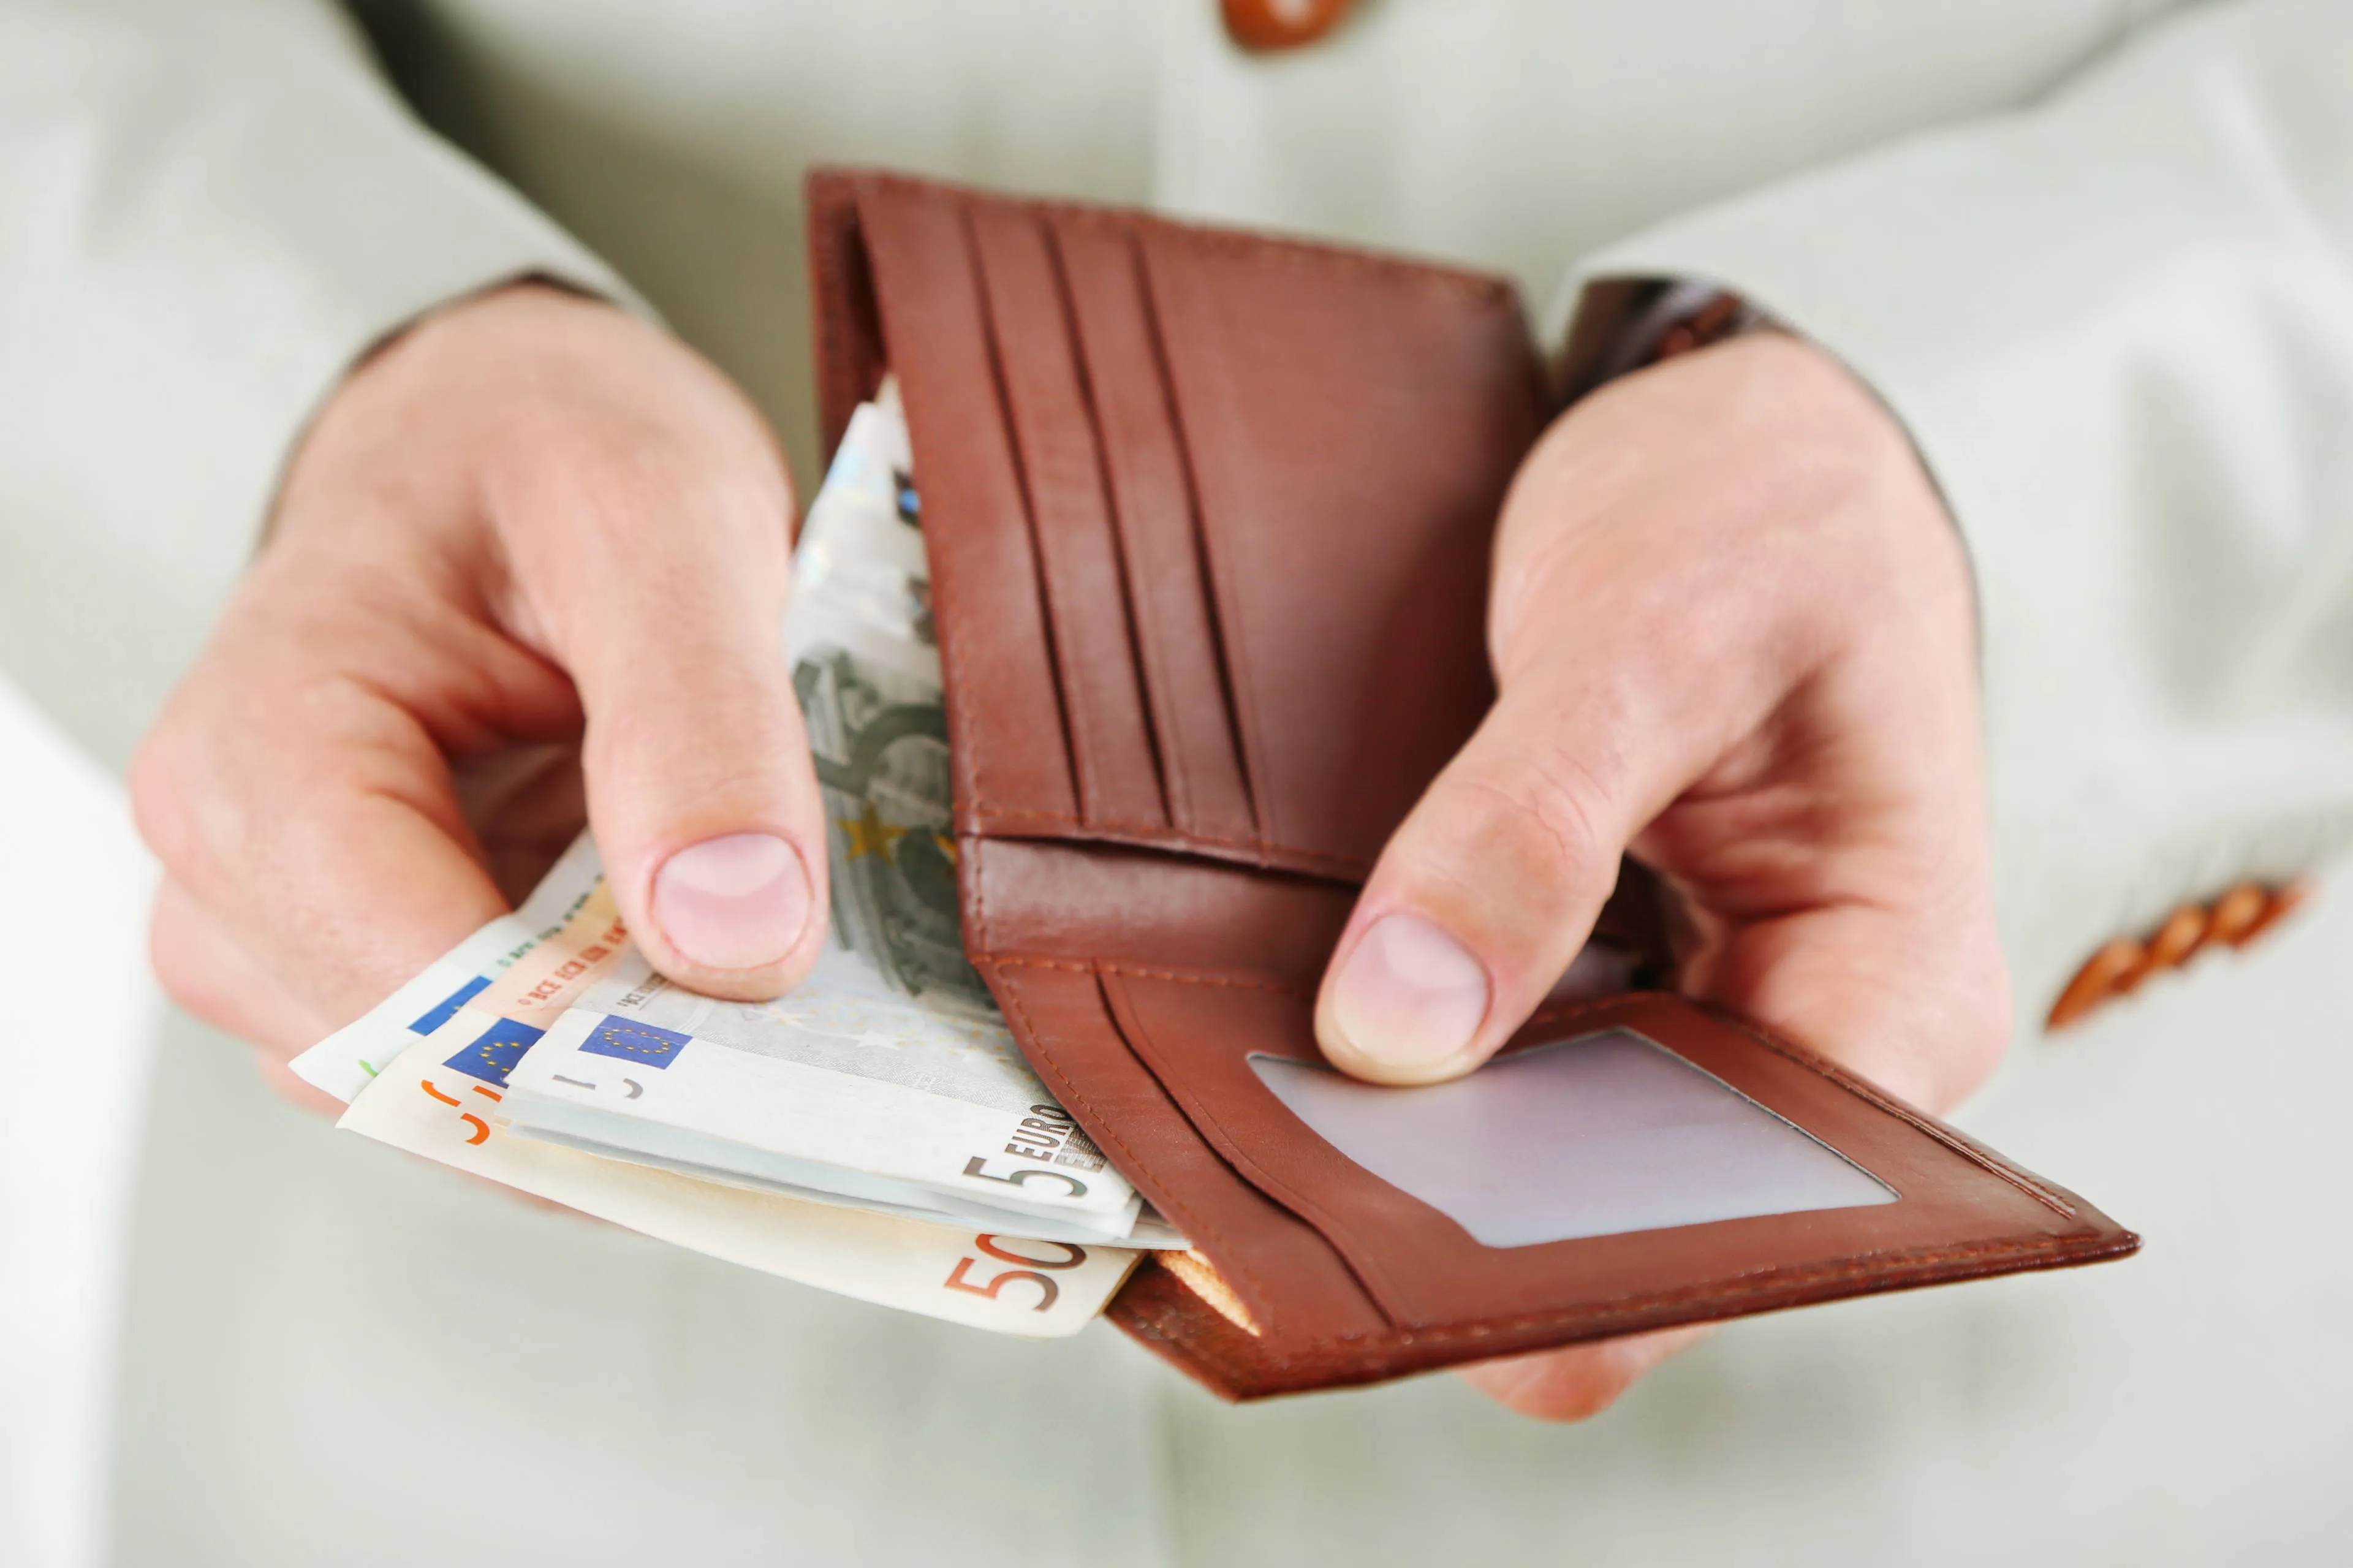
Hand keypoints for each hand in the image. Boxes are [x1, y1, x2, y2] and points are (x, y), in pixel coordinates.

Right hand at [131, 284, 829, 1107]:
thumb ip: (698, 721)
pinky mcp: (381, 964)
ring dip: (632, 1088)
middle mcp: (235, 873)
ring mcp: (297, 937)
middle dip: (631, 1085)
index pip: (407, 983)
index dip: (592, 1048)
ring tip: (784, 1014)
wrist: (504, 427)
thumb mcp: (656, 524)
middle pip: (431, 1070)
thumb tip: (735, 941)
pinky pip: (495, 1075)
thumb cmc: (549, 447)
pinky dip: (617, 1062)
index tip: (775, 1062)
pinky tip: (724, 1004)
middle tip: (825, 1064)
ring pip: (466, 1105)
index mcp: (261, 749)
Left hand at [1310, 333, 2009, 1419]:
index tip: (1402, 1241)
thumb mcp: (1651, 633)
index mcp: (1899, 988)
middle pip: (1645, 1215)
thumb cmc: (1758, 512)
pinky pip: (1521, 1071)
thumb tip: (1399, 1031)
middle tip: (1295, 1168)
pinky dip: (1427, 1062)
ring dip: (1432, 1138)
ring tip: (1285, 1104)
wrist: (1747, 444)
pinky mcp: (1629, 985)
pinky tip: (1323, 1042)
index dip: (1583, 1264)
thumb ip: (1531, 825)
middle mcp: (1817, 1040)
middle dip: (1475, 1207)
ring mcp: (1717, 1019)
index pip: (1755, 1215)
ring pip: (1564, 1156)